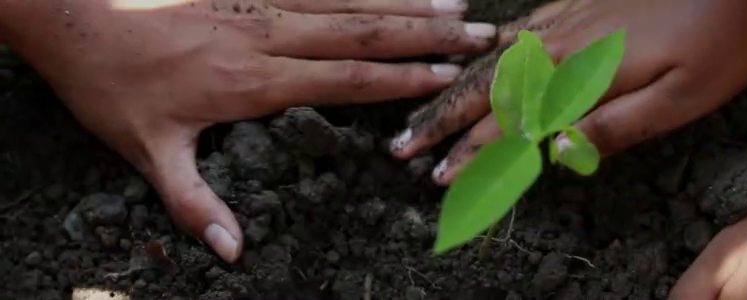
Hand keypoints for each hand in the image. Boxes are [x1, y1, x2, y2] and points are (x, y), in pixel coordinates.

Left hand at [1, 0, 495, 261]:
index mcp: (252, 80)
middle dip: (426, 35)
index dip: (399, 79)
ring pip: (346, 0)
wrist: (70, 12)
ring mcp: (258, 1)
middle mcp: (266, 34)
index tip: (447, 77)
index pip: (344, 79)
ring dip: (405, 1)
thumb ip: (194, 202)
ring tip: (456, 4)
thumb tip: (232, 251)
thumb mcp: (147, 152)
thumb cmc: (110, 84)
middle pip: (361, 32)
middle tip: (479, 33)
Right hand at [388, 0, 746, 183]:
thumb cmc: (722, 37)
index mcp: (582, 75)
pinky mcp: (579, 4)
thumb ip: (616, 124)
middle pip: (486, 87)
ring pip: (495, 59)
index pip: (512, 121)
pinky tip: (481, 53)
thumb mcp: (682, 95)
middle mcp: (563, 46)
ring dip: (455, 88)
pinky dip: (489, 51)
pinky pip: (518, 30)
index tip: (438, 177)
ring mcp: (568, 20)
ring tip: (425, 110)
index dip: (473, 152)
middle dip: (442, 122)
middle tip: (403, 146)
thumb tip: (554, 150)